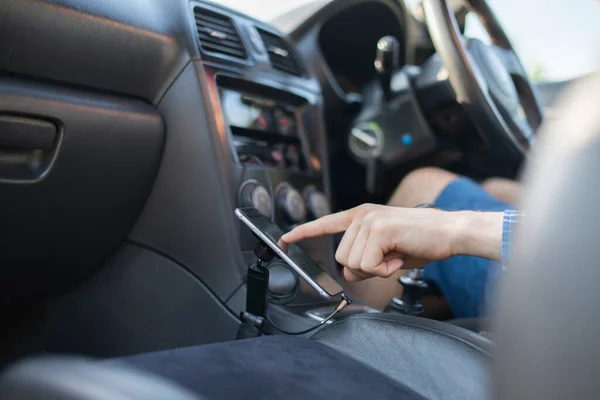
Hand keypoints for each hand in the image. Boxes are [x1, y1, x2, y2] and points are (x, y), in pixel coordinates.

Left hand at [281, 204, 502, 281]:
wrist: (449, 232)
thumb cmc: (420, 241)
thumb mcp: (385, 251)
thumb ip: (363, 258)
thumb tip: (348, 272)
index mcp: (361, 216)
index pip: (325, 224)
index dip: (303, 232)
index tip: (285, 239)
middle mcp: (361, 215)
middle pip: (342, 258)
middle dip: (364, 268)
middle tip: (388, 258)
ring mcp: (369, 220)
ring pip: (353, 264)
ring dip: (376, 268)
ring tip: (396, 254)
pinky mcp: (379, 229)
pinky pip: (368, 265)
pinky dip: (385, 270)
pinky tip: (399, 256)